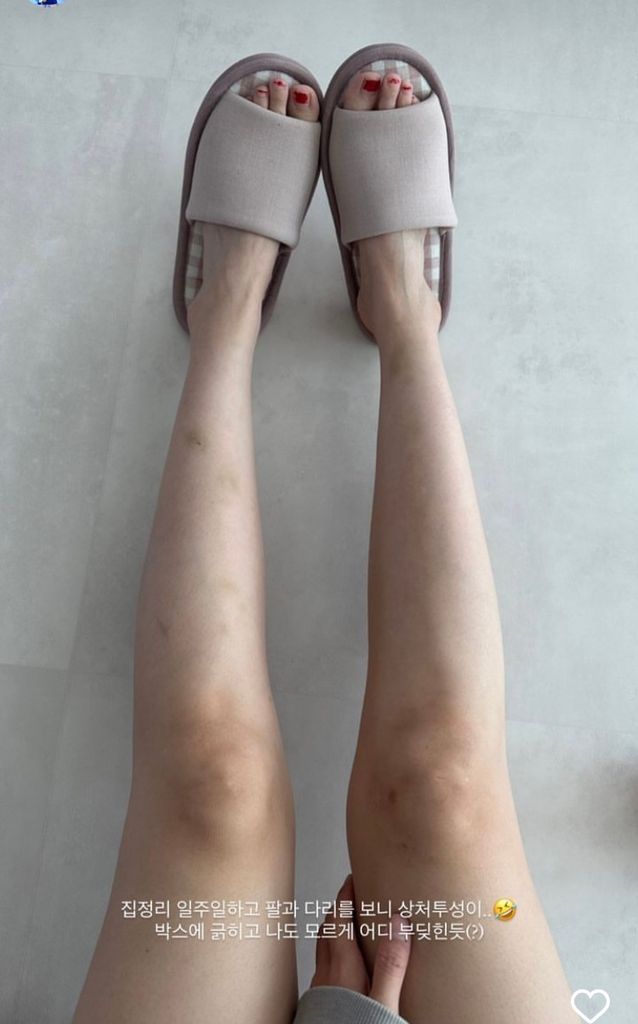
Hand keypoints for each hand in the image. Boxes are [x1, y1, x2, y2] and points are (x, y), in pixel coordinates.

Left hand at [310, 874, 411, 1015]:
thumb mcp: (384, 1001)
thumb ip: (391, 963)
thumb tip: (397, 921)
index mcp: (342, 968)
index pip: (340, 919)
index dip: (346, 896)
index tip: (353, 879)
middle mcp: (326, 976)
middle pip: (327, 931)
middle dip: (338, 911)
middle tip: (351, 897)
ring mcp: (320, 993)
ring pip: (323, 952)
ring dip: (333, 933)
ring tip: (347, 929)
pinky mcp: (319, 1009)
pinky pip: (324, 971)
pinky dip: (333, 957)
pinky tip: (343, 971)